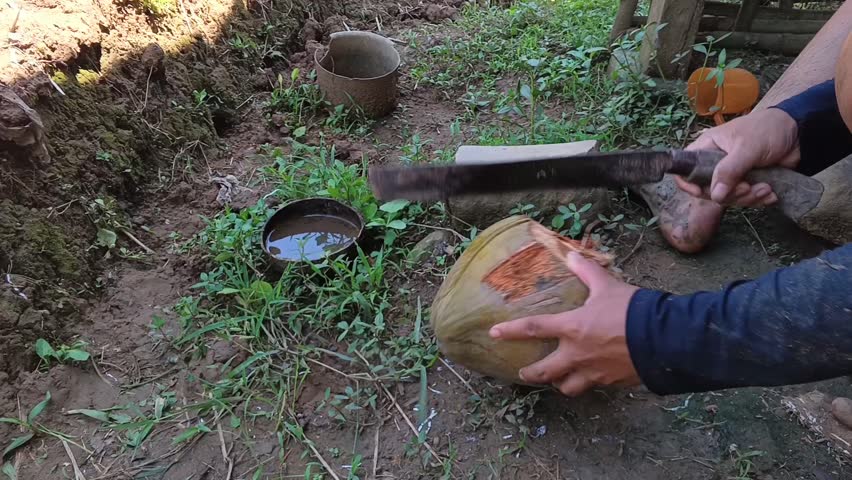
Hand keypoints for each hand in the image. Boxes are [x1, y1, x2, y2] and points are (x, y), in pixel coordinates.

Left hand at [488, 252, 641, 395]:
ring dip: (560, 383)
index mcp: (572, 328)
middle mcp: (577, 354)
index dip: (510, 331)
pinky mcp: (611, 383)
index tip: (493, 334)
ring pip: (567, 387)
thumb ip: (587, 271)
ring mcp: (593, 372)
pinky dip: (587, 383)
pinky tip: (590, 377)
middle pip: (544, 372)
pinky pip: (593, 387)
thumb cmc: (632, 311)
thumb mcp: (608, 286)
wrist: (663, 339)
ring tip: (559, 379)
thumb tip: (571, 254)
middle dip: (531, 374)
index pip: (533, 328)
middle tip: (523, 373)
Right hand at [675, 108, 799, 206]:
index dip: (687, 183)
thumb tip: (715, 196)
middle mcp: (715, 163)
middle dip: (730, 194)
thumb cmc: (767, 130)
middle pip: (709, 190)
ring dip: (749, 198)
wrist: (799, 134)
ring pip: (729, 198)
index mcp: (707, 148)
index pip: (685, 169)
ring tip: (766, 188)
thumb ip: (729, 170)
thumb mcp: (746, 147)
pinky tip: (771, 193)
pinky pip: (746, 200)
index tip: (701, 192)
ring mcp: (732, 175)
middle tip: (748, 188)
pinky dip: (759, 199)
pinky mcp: (747, 183)